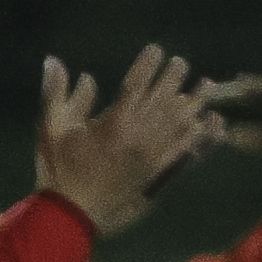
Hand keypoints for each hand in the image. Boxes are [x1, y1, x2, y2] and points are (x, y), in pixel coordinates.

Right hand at [34, 45, 216, 238]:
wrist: (72, 212)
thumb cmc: (59, 169)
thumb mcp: (51, 128)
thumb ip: (56, 93)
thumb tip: (53, 61)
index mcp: (114, 122)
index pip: (136, 84)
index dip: (148, 65)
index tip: (156, 50)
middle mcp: (138, 135)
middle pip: (163, 99)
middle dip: (174, 78)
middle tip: (181, 63)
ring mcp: (151, 154)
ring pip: (179, 122)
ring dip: (194, 102)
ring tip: (207, 85)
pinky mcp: (157, 172)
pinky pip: (183, 150)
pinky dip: (198, 135)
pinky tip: (209, 123)